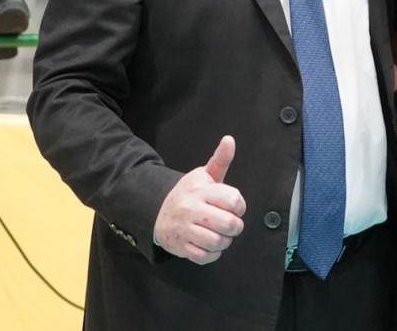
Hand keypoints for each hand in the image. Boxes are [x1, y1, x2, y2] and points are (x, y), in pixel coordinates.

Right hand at [153, 136, 246, 263]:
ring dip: (225, 241)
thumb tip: (229, 139)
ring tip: (221, 234)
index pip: (233, 200)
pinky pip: (206, 257)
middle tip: (231, 223)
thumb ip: (220, 160)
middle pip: (229, 224)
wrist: (157, 212)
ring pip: (218, 242)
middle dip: (236, 226)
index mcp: (201, 191)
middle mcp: (192, 210)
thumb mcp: (204, 175)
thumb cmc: (188, 194)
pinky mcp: (181, 247)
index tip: (234, 206)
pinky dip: (213, 253)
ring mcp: (185, 230)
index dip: (239, 206)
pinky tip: (210, 244)